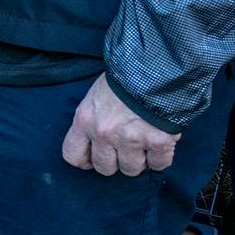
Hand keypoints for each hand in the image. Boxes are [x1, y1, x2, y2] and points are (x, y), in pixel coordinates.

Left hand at [62, 75, 177, 176]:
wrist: (156, 65)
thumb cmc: (124, 76)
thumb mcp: (96, 95)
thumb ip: (93, 119)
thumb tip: (96, 140)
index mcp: (85, 120)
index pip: (73, 155)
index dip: (85, 161)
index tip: (94, 158)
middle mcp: (104, 133)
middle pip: (104, 168)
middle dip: (116, 162)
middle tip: (125, 149)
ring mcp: (131, 139)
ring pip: (131, 169)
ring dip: (139, 161)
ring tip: (144, 145)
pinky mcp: (158, 141)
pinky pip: (159, 164)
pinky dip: (161, 158)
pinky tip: (161, 145)